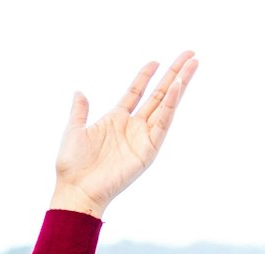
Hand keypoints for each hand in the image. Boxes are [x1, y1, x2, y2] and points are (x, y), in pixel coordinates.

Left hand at [51, 52, 198, 217]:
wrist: (76, 189)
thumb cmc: (72, 165)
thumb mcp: (74, 131)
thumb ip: (79, 111)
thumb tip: (79, 92)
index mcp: (115, 120)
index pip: (135, 92)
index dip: (145, 76)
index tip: (155, 61)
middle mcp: (132, 126)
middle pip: (158, 94)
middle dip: (173, 74)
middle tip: (189, 53)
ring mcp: (142, 137)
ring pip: (166, 105)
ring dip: (179, 84)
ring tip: (193, 64)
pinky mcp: (149, 149)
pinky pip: (163, 123)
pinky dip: (170, 105)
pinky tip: (176, 88)